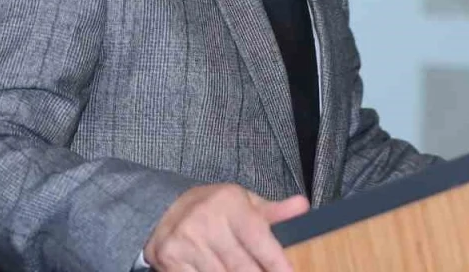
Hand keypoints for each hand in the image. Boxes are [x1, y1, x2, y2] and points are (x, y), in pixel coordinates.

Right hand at [144, 184, 308, 271]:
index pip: (258, 238)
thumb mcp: (244, 202)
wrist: (165, 209)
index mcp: (229, 203)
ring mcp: (187, 241)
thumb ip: (274, 211)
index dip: (276, 262)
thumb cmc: (215, 209)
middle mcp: (207, 220)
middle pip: (242, 266)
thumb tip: (303, 206)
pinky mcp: (171, 259)